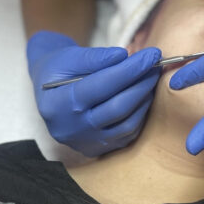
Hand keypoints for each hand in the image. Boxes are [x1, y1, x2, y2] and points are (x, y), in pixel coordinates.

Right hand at [28, 31, 161, 156]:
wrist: (47, 91)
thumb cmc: (58, 69)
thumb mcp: (69, 57)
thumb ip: (95, 57)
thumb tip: (124, 56)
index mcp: (57, 104)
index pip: (101, 85)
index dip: (130, 69)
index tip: (152, 54)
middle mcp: (70, 129)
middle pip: (117, 107)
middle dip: (141, 84)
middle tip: (156, 65)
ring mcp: (84, 142)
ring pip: (126, 124)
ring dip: (143, 100)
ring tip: (150, 78)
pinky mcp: (97, 149)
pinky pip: (126, 135)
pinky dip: (139, 115)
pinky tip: (143, 96)